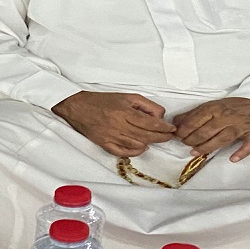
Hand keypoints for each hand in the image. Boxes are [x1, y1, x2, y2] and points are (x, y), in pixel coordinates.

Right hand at [52, 91, 175, 156]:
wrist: (77, 107)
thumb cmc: (102, 101)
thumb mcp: (126, 96)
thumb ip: (145, 105)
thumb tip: (159, 116)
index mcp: (123, 111)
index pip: (150, 123)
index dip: (164, 128)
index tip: (171, 129)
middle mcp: (118, 125)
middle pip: (146, 136)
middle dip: (161, 137)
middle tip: (169, 136)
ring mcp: (111, 137)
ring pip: (137, 145)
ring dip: (149, 143)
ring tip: (156, 139)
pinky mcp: (105, 144)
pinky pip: (124, 152)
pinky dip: (135, 151)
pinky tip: (141, 147)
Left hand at [173, 97, 249, 161]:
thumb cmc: (232, 106)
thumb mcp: (211, 105)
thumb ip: (194, 114)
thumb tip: (176, 122)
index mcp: (215, 108)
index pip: (196, 120)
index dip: (185, 129)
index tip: (177, 136)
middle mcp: (227, 117)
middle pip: (207, 130)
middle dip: (192, 139)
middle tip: (185, 145)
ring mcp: (240, 126)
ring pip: (222, 138)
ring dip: (208, 146)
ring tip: (196, 152)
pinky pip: (249, 144)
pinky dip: (242, 151)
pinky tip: (233, 158)